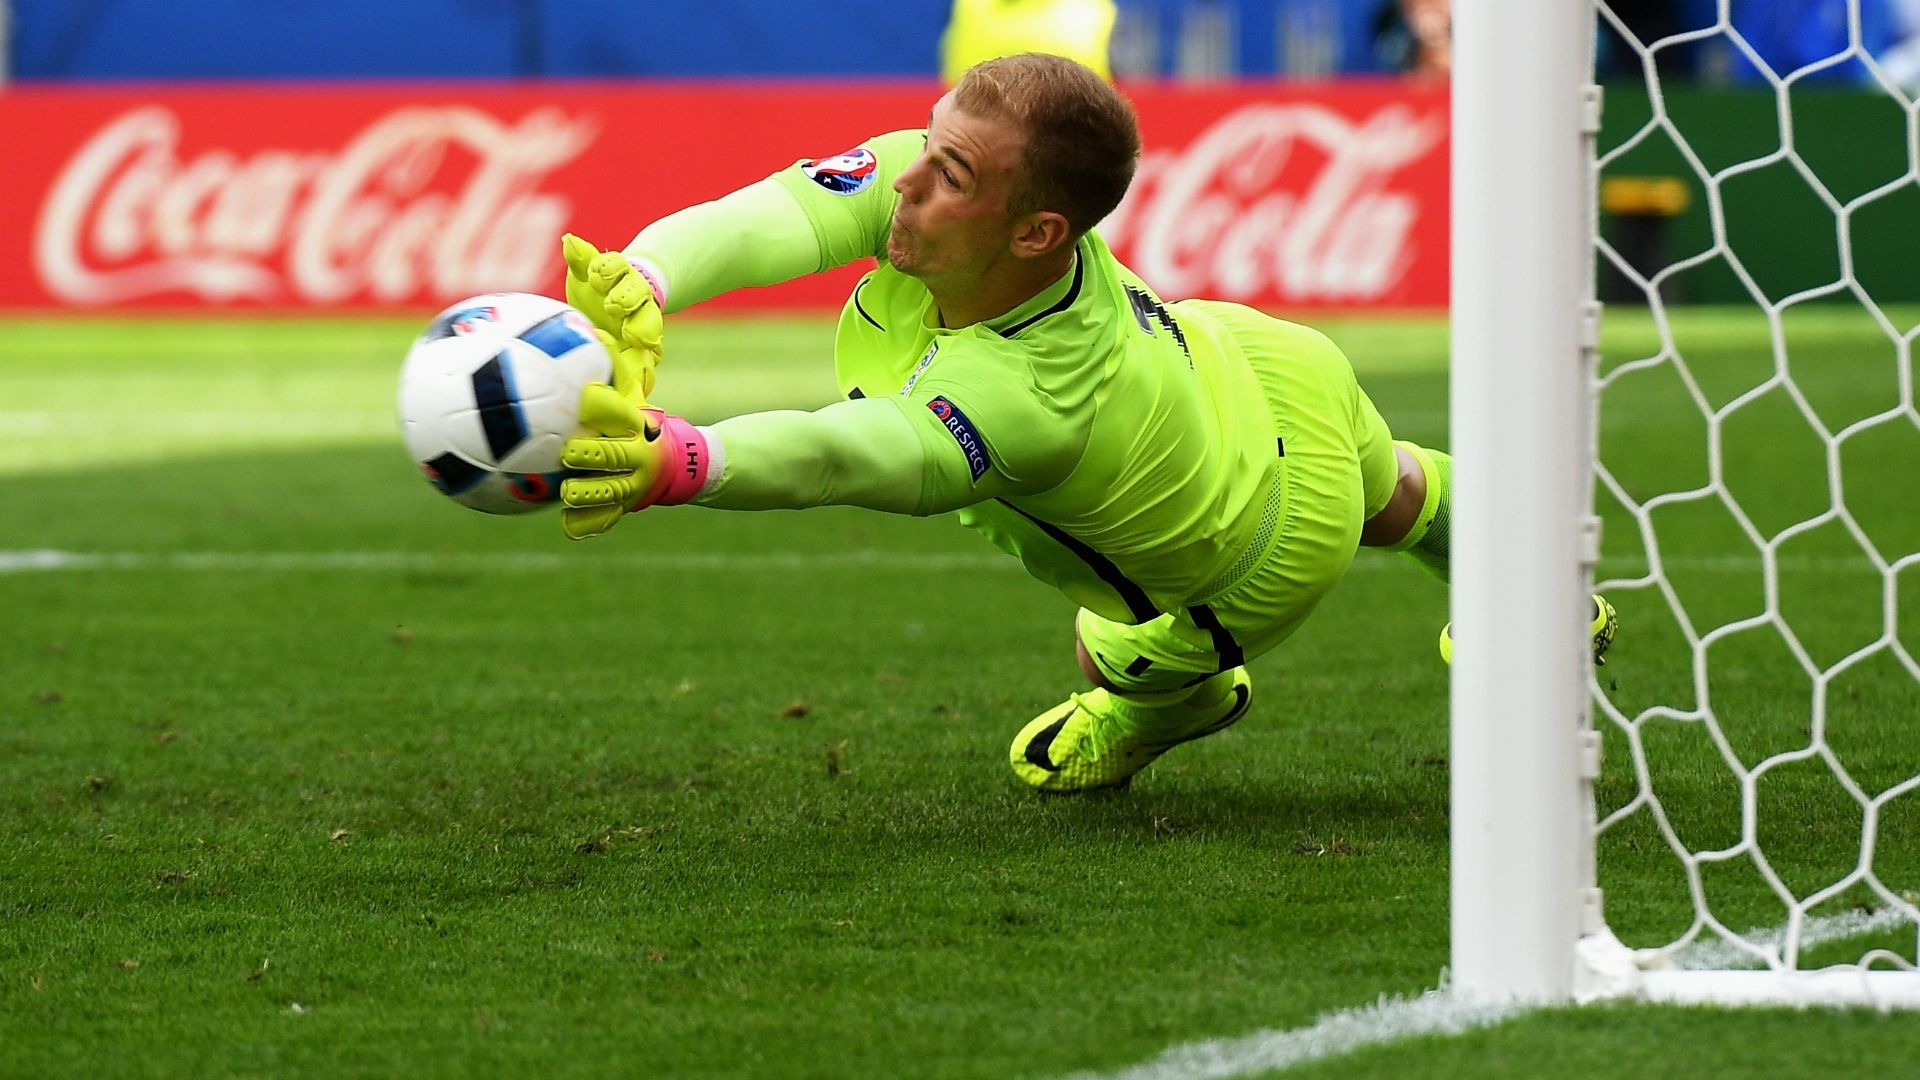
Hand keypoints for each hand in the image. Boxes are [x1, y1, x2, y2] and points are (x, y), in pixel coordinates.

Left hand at [559, 383, 712, 539]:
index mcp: (641, 428)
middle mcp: (640, 457)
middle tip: (568, 454)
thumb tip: (581, 377)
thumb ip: (613, 400)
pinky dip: (587, 522)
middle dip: (591, 455)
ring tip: (568, 491)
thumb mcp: (639, 411)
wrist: (686, 465)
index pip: (622, 414)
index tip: (586, 400)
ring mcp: (635, 485)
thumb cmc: (646, 432)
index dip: (604, 407)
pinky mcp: (628, 505)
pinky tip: (568, 523)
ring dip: (588, 493)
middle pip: (615, 456)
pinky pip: (607, 518)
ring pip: (611, 491)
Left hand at [562, 233, 662, 402]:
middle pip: (636, 296)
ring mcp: (643, 324)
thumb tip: (569, 240)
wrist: (622, 308)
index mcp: (620, 277)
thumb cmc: (598, 289)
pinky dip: (647, 370)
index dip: (606, 271)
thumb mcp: (586, 273)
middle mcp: (636, 299)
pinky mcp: (645, 352)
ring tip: (639, 340)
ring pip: (649, 324)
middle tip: (613, 306)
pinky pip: (651, 360)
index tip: (594, 275)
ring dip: (643, 330)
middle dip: (626, 299)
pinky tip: (642, 382)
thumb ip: (581, 258)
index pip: (616, 268)